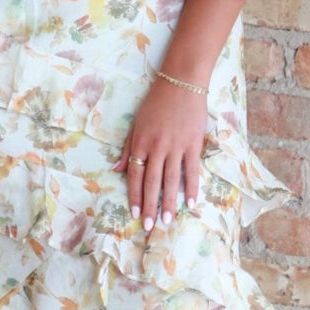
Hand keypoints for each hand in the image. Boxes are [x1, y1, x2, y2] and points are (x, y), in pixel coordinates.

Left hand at [113, 77, 207, 237]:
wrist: (181, 82)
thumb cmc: (156, 102)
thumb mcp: (136, 122)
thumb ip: (128, 147)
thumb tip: (116, 169)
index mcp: (140, 142)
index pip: (135, 174)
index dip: (134, 196)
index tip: (133, 213)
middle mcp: (157, 147)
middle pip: (151, 182)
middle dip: (149, 206)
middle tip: (148, 226)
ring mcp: (176, 146)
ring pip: (171, 180)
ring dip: (169, 202)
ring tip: (167, 221)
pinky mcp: (193, 144)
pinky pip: (192, 170)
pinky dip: (191, 187)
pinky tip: (190, 203)